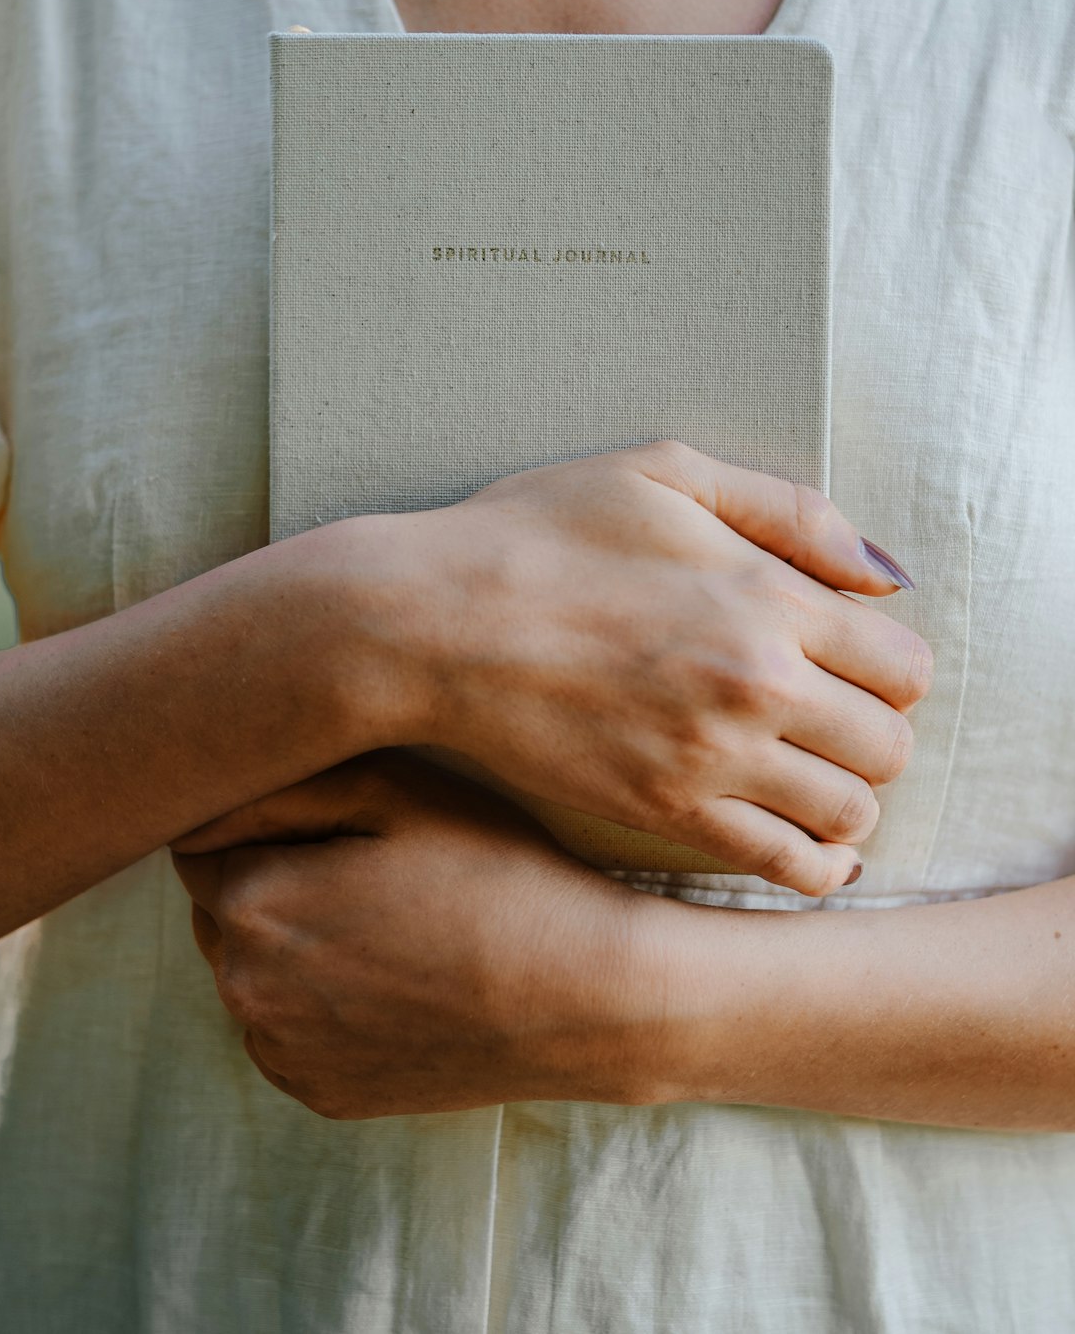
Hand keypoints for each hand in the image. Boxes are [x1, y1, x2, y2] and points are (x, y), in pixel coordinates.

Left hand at [170, 750, 654, 1119]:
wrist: (587, 995)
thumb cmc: (498, 873)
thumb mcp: (396, 791)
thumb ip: (283, 786)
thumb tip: (206, 799)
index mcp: (252, 904)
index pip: (200, 841)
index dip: (261, 819)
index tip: (330, 818)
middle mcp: (245, 990)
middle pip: (221, 910)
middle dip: (270, 879)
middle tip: (368, 866)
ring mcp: (283, 1053)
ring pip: (253, 973)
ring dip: (292, 945)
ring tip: (390, 924)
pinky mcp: (322, 1096)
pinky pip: (289, 1031)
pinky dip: (319, 1004)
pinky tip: (392, 979)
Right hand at [394, 441, 932, 895]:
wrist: (434, 620)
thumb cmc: (540, 532)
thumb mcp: (667, 472)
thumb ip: (792, 512)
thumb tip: (887, 574)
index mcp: (768, 596)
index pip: (905, 664)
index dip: (888, 664)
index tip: (849, 658)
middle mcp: (758, 685)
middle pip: (892, 744)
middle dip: (875, 730)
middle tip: (828, 714)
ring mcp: (712, 758)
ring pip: (852, 812)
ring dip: (847, 794)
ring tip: (807, 769)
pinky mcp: (664, 813)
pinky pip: (785, 866)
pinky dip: (815, 864)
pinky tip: (803, 840)